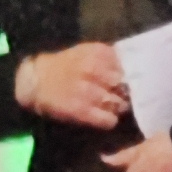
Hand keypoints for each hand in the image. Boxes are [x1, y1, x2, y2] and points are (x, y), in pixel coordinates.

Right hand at [10, 40, 129, 128]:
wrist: (35, 80)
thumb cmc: (65, 65)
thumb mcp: (86, 52)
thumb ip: (110, 58)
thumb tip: (136, 67)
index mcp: (97, 53)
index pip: (130, 68)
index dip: (133, 76)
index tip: (131, 81)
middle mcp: (93, 70)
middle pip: (126, 86)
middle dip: (127, 92)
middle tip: (122, 96)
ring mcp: (88, 91)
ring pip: (120, 104)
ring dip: (119, 107)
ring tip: (111, 106)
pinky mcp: (81, 111)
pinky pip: (108, 120)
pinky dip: (109, 120)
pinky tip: (103, 116)